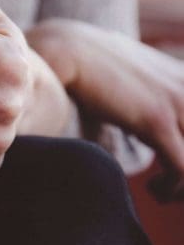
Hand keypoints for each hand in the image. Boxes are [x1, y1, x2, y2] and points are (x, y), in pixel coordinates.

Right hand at [29, 18, 183, 191]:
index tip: (172, 170)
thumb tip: (139, 118)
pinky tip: (153, 190)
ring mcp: (179, 103)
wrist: (71, 52)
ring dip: (182, 188)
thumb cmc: (95, 69)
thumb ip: (151, 96)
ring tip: (161, 193)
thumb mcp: (137, 80)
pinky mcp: (157, 120)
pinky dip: (172, 189)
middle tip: (170, 186)